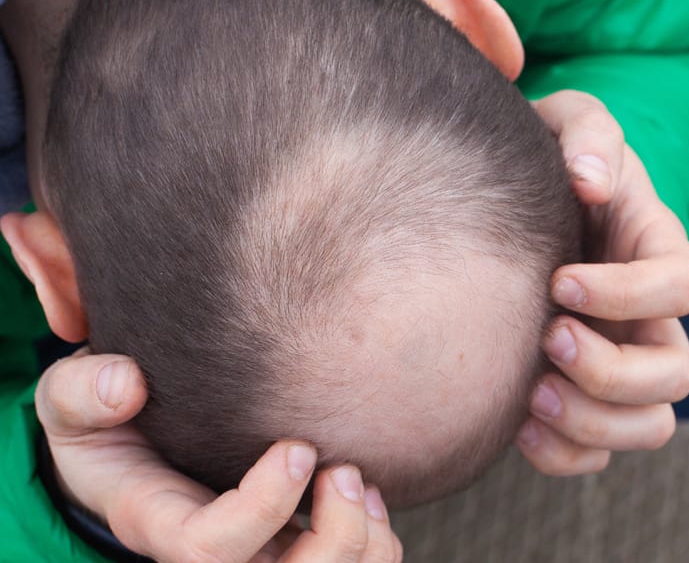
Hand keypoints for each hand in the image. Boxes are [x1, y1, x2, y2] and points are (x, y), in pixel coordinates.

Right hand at [38, 348, 402, 561]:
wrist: (133, 449)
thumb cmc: (107, 424)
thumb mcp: (71, 403)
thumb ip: (82, 390)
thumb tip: (125, 383)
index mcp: (158, 523)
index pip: (209, 548)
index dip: (263, 506)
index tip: (298, 448)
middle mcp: (215, 554)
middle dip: (334, 536)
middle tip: (344, 470)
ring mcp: (257, 558)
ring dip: (364, 543)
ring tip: (361, 482)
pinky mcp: (291, 551)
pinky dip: (378, 543)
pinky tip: (370, 495)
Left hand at [521, 90, 688, 474]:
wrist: (511, 205)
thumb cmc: (549, 159)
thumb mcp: (567, 122)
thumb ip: (586, 132)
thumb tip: (592, 180)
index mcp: (657, 252)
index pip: (682, 288)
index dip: (628, 295)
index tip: (560, 282)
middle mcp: (651, 320)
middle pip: (676, 374)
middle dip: (611, 370)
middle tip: (547, 338)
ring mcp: (624, 366)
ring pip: (651, 426)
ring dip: (594, 421)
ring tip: (530, 391)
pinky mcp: (586, 400)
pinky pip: (598, 456)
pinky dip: (564, 455)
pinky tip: (516, 424)